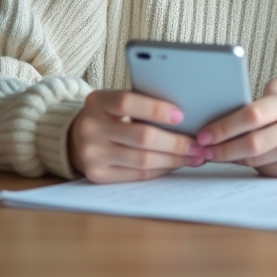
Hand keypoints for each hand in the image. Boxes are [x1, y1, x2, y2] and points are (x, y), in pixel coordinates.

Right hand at [68, 89, 205, 183]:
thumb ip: (142, 103)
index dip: (156, 109)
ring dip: (174, 159)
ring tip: (194, 156)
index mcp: (97, 102)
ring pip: (143, 160)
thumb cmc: (110, 115)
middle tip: (199, 144)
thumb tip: (186, 116)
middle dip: (176, 142)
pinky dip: (161, 170)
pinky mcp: (97, 175)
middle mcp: (90, 128)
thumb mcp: (117, 101)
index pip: (127, 102)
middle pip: (142, 137)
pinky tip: (175, 164)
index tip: (182, 115)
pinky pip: (138, 175)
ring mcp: (92, 154)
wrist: (77, 137)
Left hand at [197, 78, 276, 177]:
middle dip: (223, 147)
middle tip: (203, 150)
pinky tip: (242, 161)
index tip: (204, 133)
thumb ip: (265, 95)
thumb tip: (225, 111)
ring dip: (233, 158)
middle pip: (252, 140)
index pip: (252, 113)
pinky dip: (252, 167)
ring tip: (217, 154)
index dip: (224, 126)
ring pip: (257, 158)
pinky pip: (268, 170)